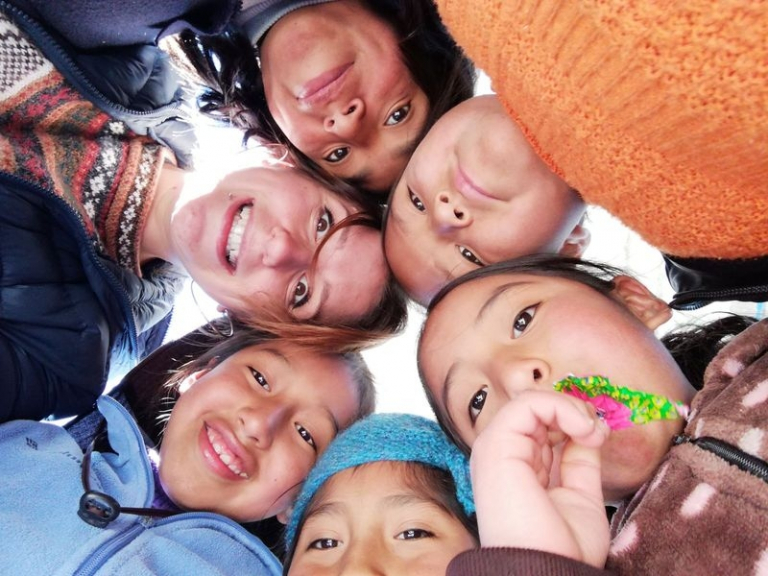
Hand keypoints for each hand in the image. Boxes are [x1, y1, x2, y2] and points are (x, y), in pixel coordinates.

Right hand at [470, 389, 609, 567]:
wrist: (548, 572)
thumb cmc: (561, 546)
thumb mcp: (580, 493)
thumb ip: (580, 459)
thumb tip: (590, 427)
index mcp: (518, 467)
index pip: (543, 424)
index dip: (573, 420)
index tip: (600, 437)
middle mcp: (504, 454)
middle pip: (538, 409)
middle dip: (574, 410)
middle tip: (598, 431)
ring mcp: (497, 448)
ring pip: (532, 400)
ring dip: (569, 407)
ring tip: (590, 430)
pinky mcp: (497, 445)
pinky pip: (528, 403)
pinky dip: (559, 406)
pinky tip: (580, 427)